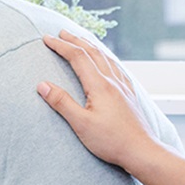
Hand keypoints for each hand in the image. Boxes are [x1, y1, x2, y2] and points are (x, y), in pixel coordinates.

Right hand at [38, 31, 184, 184]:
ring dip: (91, 45)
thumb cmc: (111, 141)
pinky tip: (107, 61)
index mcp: (99, 85)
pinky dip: (106, 57)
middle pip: (92, 52)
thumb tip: (42, 85)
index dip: (61, 46)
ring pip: (106, 57)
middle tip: (61, 33)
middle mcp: (112, 81)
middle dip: (75, 40)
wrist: (141, 151)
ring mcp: (123, 87)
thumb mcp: (81, 124)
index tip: (46, 39)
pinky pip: (116, 67)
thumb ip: (61, 102)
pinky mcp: (129, 94)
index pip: (77, 57)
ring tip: (81, 40)